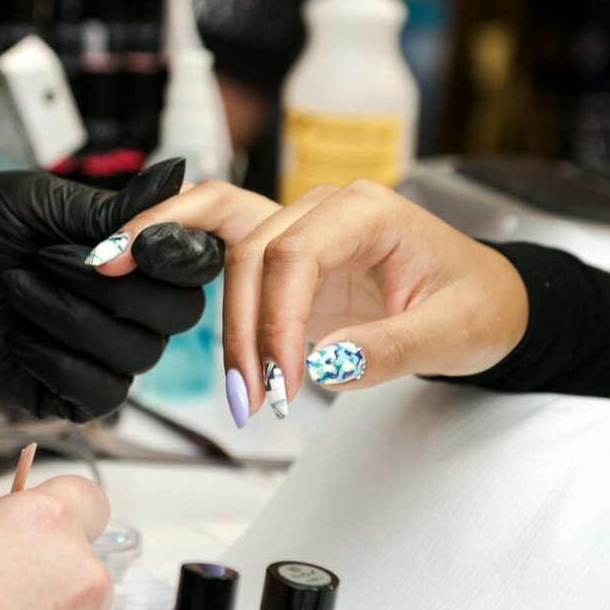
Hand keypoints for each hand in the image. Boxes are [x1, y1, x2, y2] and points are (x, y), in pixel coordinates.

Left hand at [0, 161, 224, 420]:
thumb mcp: (36, 203)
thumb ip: (110, 209)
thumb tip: (179, 175)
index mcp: (125, 251)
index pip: (193, 263)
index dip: (174, 255)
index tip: (132, 242)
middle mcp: (123, 302)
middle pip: (177, 315)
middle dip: (112, 288)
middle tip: (45, 258)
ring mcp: (97, 349)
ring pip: (138, 355)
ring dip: (73, 318)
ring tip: (16, 288)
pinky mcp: (65, 391)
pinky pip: (100, 393)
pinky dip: (59, 362)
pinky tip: (17, 339)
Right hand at [95, 179, 528, 421]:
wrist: (488, 300)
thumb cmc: (477, 305)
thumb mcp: (452, 333)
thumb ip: (389, 348)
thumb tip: (323, 364)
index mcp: (367, 210)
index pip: (292, 255)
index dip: (274, 322)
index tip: (282, 385)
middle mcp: (324, 206)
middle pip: (250, 253)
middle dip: (242, 333)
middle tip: (252, 403)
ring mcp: (298, 223)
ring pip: (223, 242)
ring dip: (212, 311)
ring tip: (218, 378)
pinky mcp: (281, 252)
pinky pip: (216, 238)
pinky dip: (169, 242)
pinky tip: (122, 255)